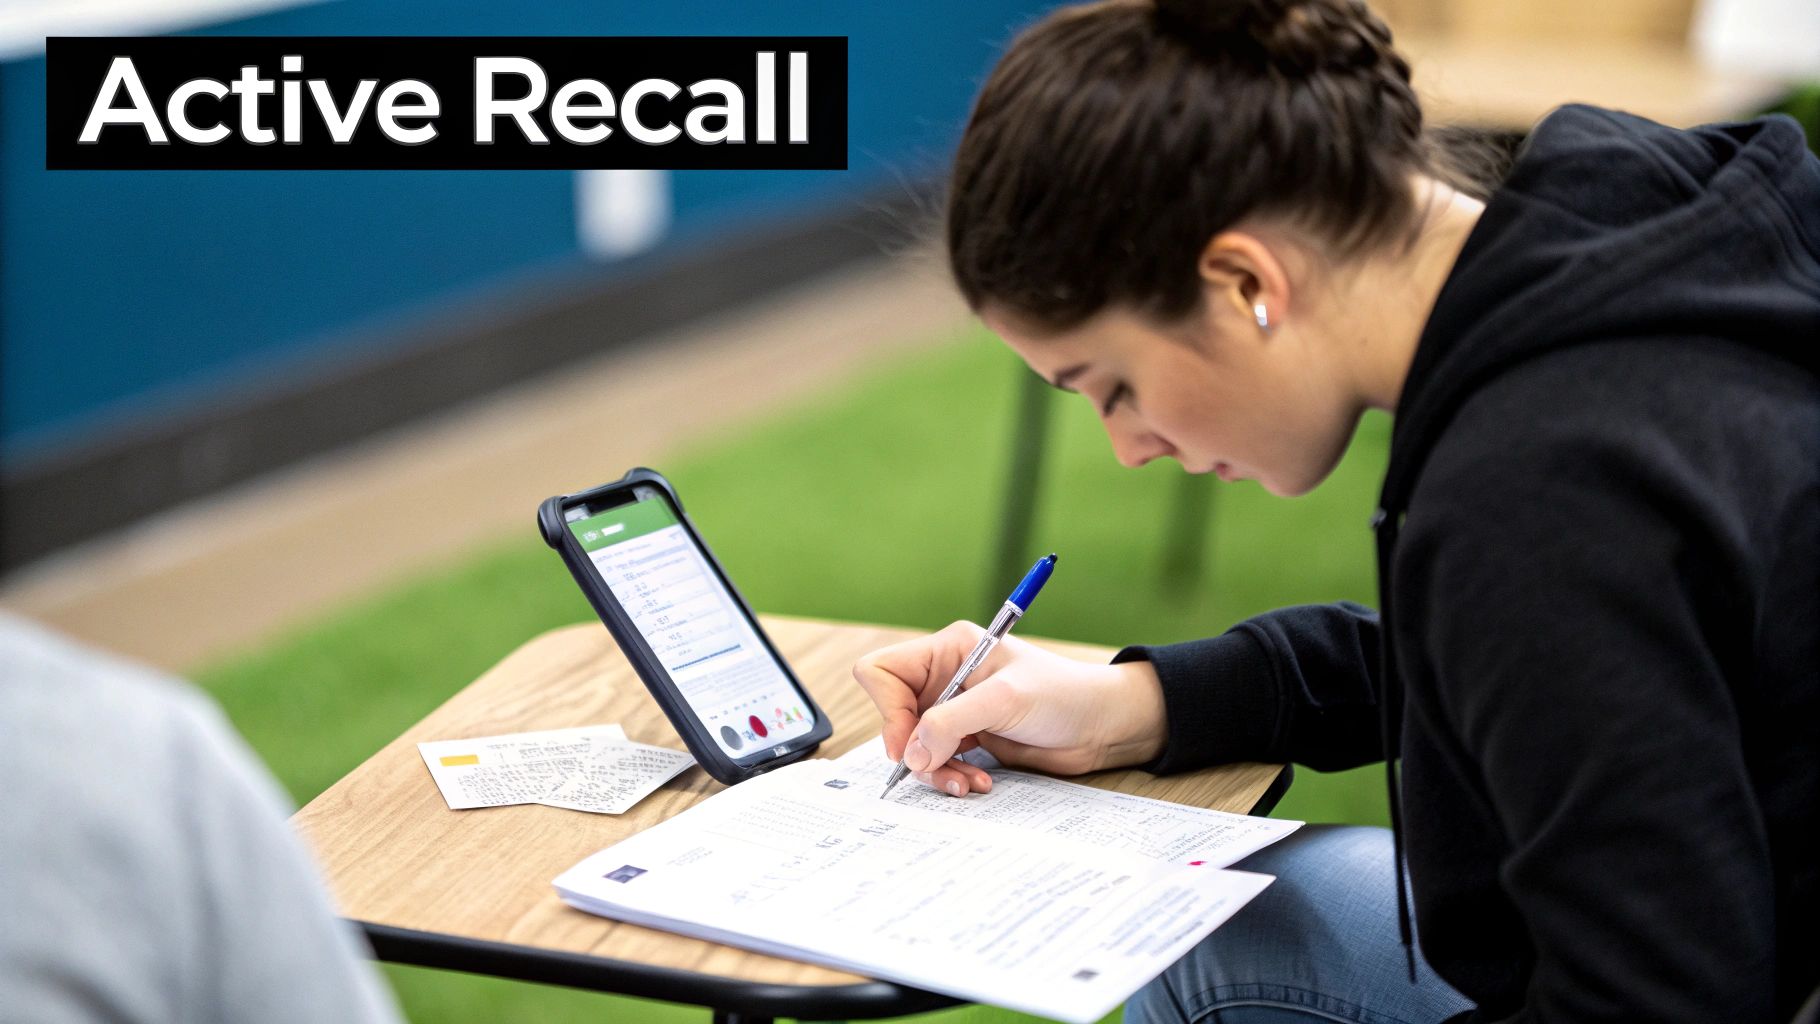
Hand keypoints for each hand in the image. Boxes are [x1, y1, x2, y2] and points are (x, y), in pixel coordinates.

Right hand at [851, 620, 1166, 796]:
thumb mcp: (1005, 701)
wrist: (1102, 725)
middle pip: (894, 714)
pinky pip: (937, 761)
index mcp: (948, 650)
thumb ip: (950, 723)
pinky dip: (951, 775)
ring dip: (934, 769)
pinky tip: (978, 782)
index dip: (888, 709)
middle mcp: (946, 677)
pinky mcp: (968, 737)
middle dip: (912, 748)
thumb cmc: (1063, 695)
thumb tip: (910, 755)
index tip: (908, 743)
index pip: (884, 672)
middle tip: (933, 769)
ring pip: (914, 745)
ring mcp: (956, 709)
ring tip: (965, 782)